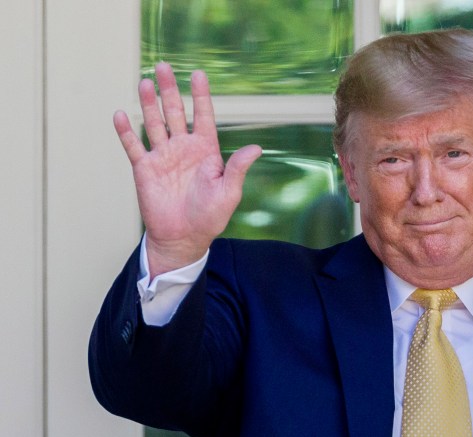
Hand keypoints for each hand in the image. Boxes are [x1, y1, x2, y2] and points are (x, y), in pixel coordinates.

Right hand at [114, 63, 261, 276]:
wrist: (184, 237)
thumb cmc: (210, 216)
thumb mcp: (229, 192)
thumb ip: (238, 168)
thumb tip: (256, 148)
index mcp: (206, 150)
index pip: (203, 116)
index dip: (201, 95)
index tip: (198, 74)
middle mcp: (183, 148)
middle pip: (176, 113)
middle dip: (170, 90)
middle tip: (164, 67)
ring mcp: (163, 157)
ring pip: (154, 123)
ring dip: (149, 103)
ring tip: (145, 82)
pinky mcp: (145, 169)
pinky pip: (134, 146)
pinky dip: (126, 131)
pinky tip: (121, 114)